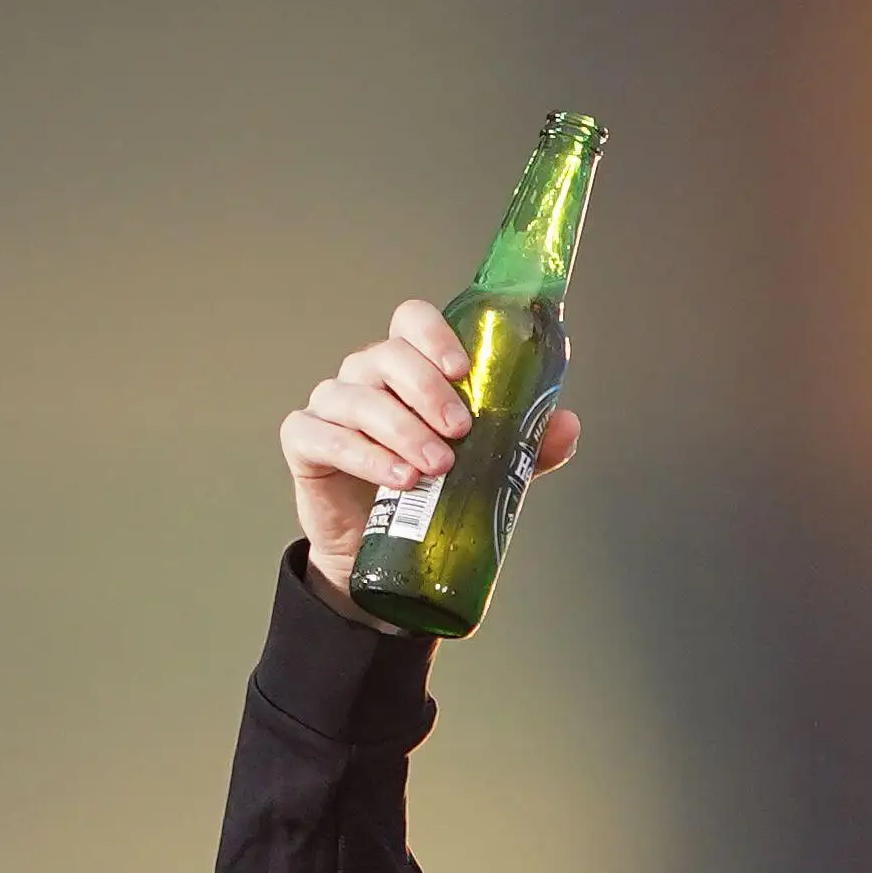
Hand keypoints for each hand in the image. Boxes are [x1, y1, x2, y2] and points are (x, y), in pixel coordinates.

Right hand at [281, 298, 581, 623]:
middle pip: (386, 356)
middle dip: (427, 390)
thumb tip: (566, 424)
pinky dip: (361, 455)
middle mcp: (365, 377)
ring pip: (357, 397)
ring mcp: (332, 406)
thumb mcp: (486, 469)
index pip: (411, 321)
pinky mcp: (305, 442)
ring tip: (435, 467)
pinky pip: (322, 436)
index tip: (463, 368)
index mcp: (408, 369)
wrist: (381, 550)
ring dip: (401, 428)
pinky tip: (397, 478)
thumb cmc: (431, 494)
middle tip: (461, 431)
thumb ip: (523, 446)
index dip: (435, 335)